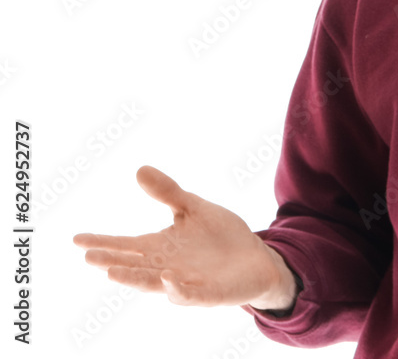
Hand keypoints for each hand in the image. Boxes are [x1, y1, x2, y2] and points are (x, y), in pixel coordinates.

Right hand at [73, 165, 298, 310]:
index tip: (77, 238)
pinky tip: (168, 277)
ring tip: (111, 273)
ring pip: (154, 284)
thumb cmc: (219, 235)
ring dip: (134, 279)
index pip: (127, 244)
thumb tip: (140, 169)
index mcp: (161, 247)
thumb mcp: (193, 208)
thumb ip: (168, 193)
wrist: (254, 257)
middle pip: (134, 265)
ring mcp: (185, 283)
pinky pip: (190, 295)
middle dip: (112, 262)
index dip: (103, 241)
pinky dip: (177, 289)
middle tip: (89, 256)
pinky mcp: (208, 294)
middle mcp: (166, 267)